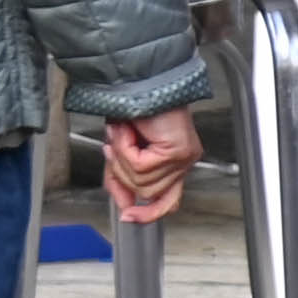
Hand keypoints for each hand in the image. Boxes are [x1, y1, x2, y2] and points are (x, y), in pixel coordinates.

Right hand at [101, 108, 202, 225]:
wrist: (140, 81)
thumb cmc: (133, 107)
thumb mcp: (123, 150)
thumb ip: (122, 176)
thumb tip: (122, 203)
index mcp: (173, 162)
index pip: (169, 200)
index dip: (149, 213)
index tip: (128, 217)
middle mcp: (183, 161)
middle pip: (147, 192)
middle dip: (121, 172)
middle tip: (114, 147)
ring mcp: (183, 157)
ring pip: (142, 182)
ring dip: (122, 157)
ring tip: (122, 134)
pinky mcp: (178, 151)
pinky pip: (141, 166)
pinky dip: (125, 149)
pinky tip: (127, 132)